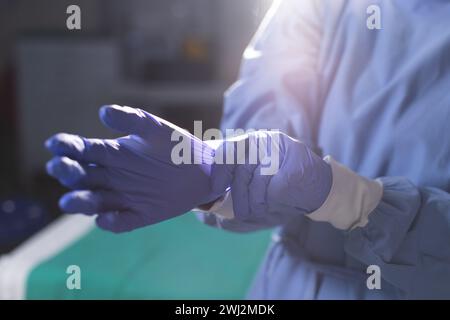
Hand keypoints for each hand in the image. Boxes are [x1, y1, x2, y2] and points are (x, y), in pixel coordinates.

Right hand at [45, 105, 224, 232]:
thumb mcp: (154, 128)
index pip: (81, 151)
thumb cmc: (176, 145)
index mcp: (111, 153)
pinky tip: (106, 218)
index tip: (56, 145)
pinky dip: (111, 221)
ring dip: (80, 202)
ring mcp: (123, 197)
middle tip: (60, 167)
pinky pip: (120, 222)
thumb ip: (131, 120)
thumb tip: (103, 112)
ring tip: (69, 201)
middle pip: (81, 176)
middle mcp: (111, 176)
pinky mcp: (138, 215)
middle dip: (67, 172)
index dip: (65, 147)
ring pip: (94, 202)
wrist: (203, 170)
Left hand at [210, 131, 332, 229]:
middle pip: (241, 168)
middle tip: (238, 210)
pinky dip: (266, 203)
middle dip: (237, 193)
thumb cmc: (284, 184)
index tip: (216, 188)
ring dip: (252, 202)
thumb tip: (212, 187)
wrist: (322, 189)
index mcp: (257, 141)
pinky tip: (269, 206)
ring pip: (254, 182)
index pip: (230, 149)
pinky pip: (268, 191)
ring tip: (254, 211)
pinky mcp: (290, 171)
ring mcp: (281, 154)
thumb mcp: (260, 175)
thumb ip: (240, 173)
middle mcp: (268, 142)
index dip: (220, 169)